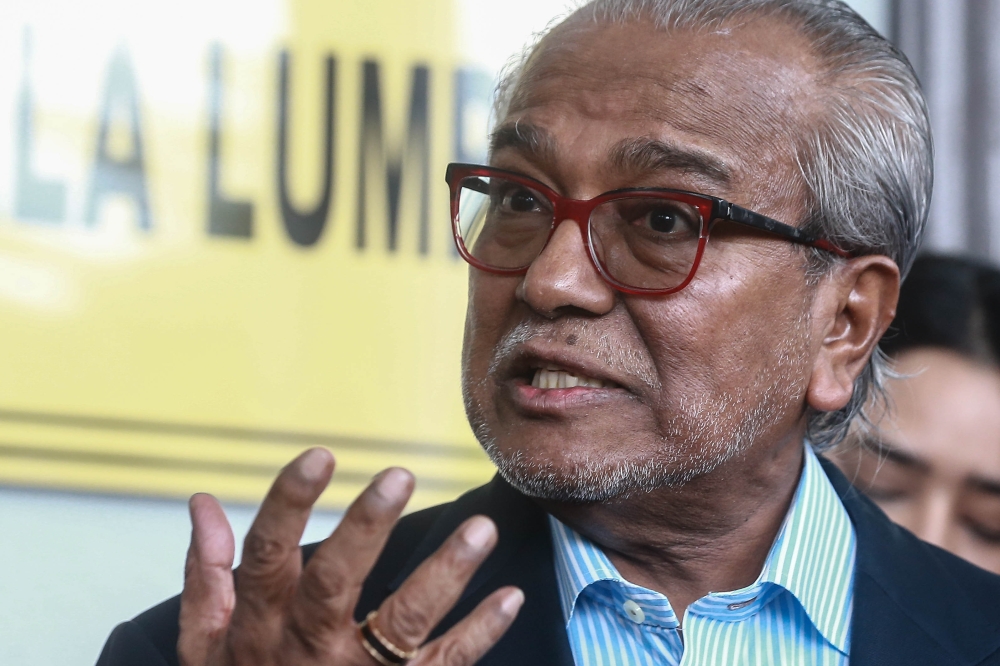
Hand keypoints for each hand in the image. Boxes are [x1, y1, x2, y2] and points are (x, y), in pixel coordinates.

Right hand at [178, 448, 523, 664]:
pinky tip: (509, 597)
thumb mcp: (205, 649)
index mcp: (258, 625)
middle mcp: (307, 648)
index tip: (322, 454)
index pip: (266, 554)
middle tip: (399, 476)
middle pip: (335, 582)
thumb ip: (207, 578)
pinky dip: (479, 634)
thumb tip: (203, 503)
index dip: (289, 502)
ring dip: (444, 574)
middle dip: (366, 528)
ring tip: (481, 530)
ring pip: (402, 623)